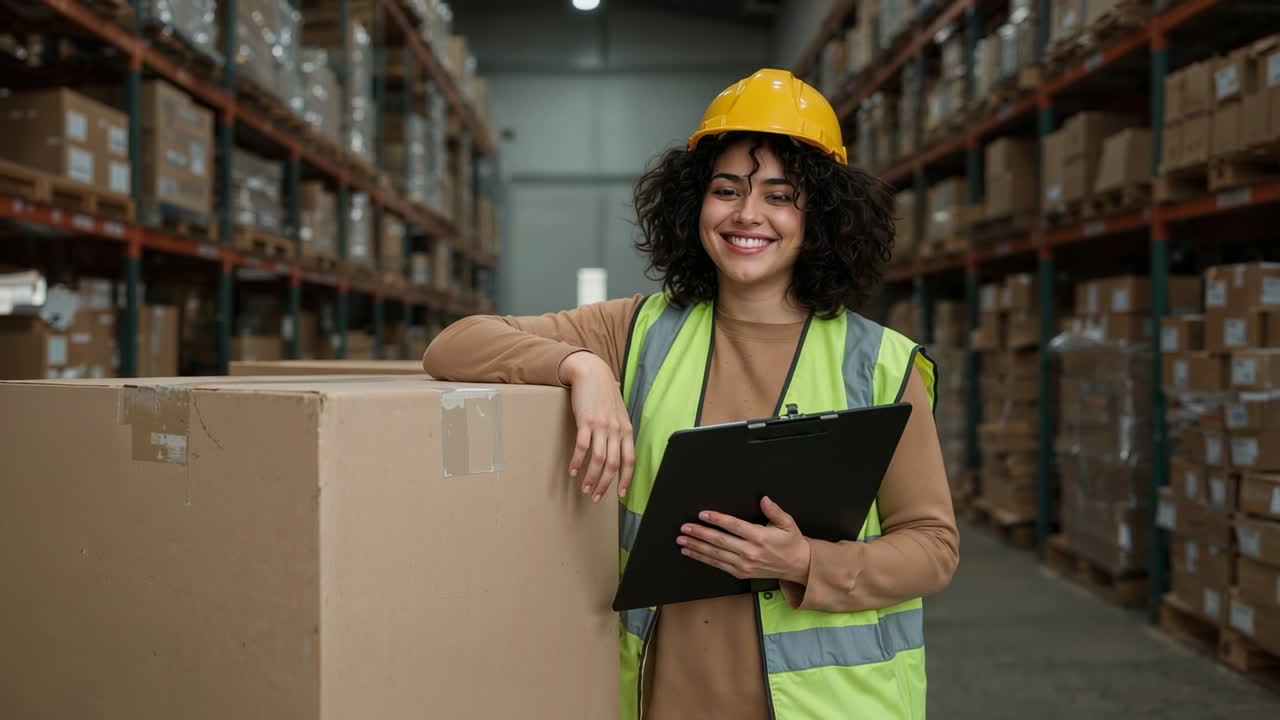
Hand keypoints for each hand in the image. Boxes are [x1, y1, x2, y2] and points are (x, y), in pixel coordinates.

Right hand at [560, 351, 634, 502]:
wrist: (592, 373)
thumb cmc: (605, 395)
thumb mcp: (619, 414)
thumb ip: (620, 432)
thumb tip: (619, 451)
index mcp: (626, 430)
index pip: (630, 461)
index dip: (625, 479)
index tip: (619, 495)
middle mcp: (616, 430)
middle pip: (613, 465)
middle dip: (604, 485)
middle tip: (595, 497)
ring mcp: (601, 426)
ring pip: (598, 460)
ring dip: (591, 478)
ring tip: (584, 488)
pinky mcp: (586, 421)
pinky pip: (582, 447)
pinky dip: (577, 461)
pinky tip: (572, 470)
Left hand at [677, 497, 810, 583]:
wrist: (798, 566)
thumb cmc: (791, 541)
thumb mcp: (787, 523)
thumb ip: (774, 511)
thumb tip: (764, 499)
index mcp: (760, 537)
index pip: (734, 527)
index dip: (718, 520)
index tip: (703, 514)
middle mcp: (750, 552)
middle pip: (720, 542)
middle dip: (700, 534)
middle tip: (684, 528)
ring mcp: (744, 565)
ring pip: (715, 555)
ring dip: (697, 547)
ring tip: (682, 540)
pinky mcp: (740, 572)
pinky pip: (718, 565)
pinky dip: (702, 558)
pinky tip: (691, 552)